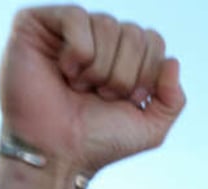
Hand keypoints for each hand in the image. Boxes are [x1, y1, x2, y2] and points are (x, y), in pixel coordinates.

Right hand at [0, 5, 185, 174]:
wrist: (57, 153)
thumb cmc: (97, 141)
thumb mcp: (150, 128)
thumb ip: (173, 99)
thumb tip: (172, 60)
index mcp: (122, 56)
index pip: (153, 40)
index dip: (148, 72)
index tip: (129, 100)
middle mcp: (96, 39)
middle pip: (134, 32)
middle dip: (125, 73)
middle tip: (102, 95)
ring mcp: (65, 30)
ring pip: (107, 24)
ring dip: (100, 67)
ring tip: (80, 87)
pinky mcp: (35, 25)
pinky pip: (76, 16)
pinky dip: (78, 51)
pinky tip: (64, 71)